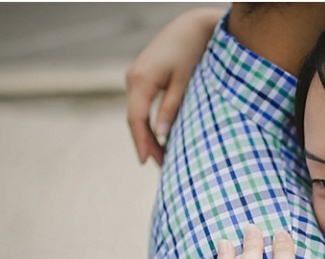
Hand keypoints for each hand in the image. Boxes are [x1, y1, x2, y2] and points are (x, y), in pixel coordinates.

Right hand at [125, 8, 222, 164]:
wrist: (191, 26)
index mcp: (141, 80)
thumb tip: (160, 134)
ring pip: (136, 112)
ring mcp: (134, 75)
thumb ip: (171, 108)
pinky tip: (159, 134)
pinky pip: (140, 103)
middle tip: (158, 165)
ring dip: (147, 133)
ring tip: (161, 155)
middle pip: (134, 118)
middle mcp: (132, 77)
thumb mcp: (184, 82)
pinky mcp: (141, 75)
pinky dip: (147, 120)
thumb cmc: (192, 52)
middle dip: (145, 142)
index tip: (145, 162)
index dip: (140, 142)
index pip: (136, 118)